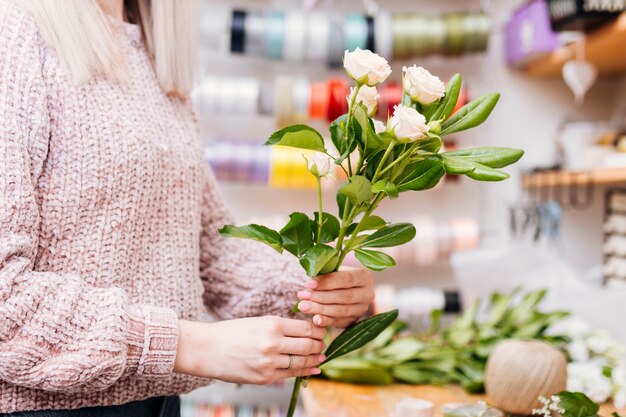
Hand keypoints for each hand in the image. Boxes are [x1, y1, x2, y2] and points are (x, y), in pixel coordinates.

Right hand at [174, 317, 326, 384]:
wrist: (208, 350)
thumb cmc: (233, 332)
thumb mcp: (259, 322)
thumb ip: (282, 327)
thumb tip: (307, 332)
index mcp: (272, 324)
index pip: (306, 328)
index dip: (319, 330)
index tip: (322, 330)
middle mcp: (273, 344)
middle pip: (309, 345)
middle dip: (320, 345)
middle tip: (324, 344)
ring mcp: (269, 363)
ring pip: (302, 362)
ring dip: (315, 359)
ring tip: (321, 356)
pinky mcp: (265, 378)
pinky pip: (291, 375)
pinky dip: (305, 372)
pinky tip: (313, 369)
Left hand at [296, 268, 373, 327]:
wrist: (345, 290)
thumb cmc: (336, 275)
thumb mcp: (334, 267)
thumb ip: (326, 267)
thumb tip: (311, 270)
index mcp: (364, 276)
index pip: (346, 279)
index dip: (327, 282)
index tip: (308, 284)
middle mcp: (367, 293)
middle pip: (344, 296)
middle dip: (321, 297)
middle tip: (302, 296)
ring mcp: (362, 309)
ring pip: (341, 311)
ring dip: (320, 309)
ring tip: (303, 306)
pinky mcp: (355, 321)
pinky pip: (340, 322)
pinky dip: (326, 321)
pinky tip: (314, 319)